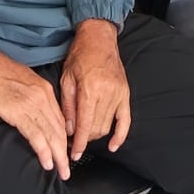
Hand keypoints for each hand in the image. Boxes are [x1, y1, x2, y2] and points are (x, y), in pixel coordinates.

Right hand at [0, 38, 69, 179]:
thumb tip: (34, 112)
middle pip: (59, 129)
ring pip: (51, 134)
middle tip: (67, 169)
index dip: (64, 138)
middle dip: (65, 151)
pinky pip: (35, 135)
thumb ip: (32, 96)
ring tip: (61, 171)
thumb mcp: (22, 80)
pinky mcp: (17, 112)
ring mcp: (31, 104)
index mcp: (44, 89)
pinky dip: (43, 151)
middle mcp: (42, 96)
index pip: (60, 118)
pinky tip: (47, 162)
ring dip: (58, 156)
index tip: (66, 152)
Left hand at [61, 18, 129, 161]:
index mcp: (90, 89)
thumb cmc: (80, 55)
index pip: (85, 124)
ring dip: (96, 135)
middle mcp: (107, 93)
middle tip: (72, 142)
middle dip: (84, 139)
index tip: (73, 155)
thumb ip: (67, 105)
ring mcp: (119, 94)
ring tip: (85, 136)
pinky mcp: (125, 94)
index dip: (78, 143)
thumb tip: (68, 129)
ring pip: (108, 126)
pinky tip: (113, 146)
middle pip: (96, 128)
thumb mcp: (66, 78)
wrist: (99, 39)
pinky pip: (126, 120)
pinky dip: (121, 135)